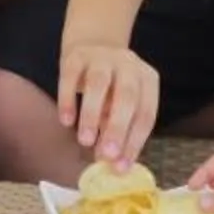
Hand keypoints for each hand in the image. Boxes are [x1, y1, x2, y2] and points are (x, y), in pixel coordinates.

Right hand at [58, 42, 160, 168]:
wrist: (92, 45)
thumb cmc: (111, 87)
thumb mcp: (120, 107)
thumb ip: (119, 132)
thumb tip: (111, 165)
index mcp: (147, 80)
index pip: (146, 113)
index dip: (134, 142)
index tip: (121, 168)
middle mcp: (129, 65)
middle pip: (127, 96)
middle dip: (118, 128)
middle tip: (106, 156)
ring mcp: (103, 57)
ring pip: (99, 84)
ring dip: (93, 115)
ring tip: (85, 141)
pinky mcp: (77, 56)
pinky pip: (71, 76)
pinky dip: (68, 99)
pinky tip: (66, 121)